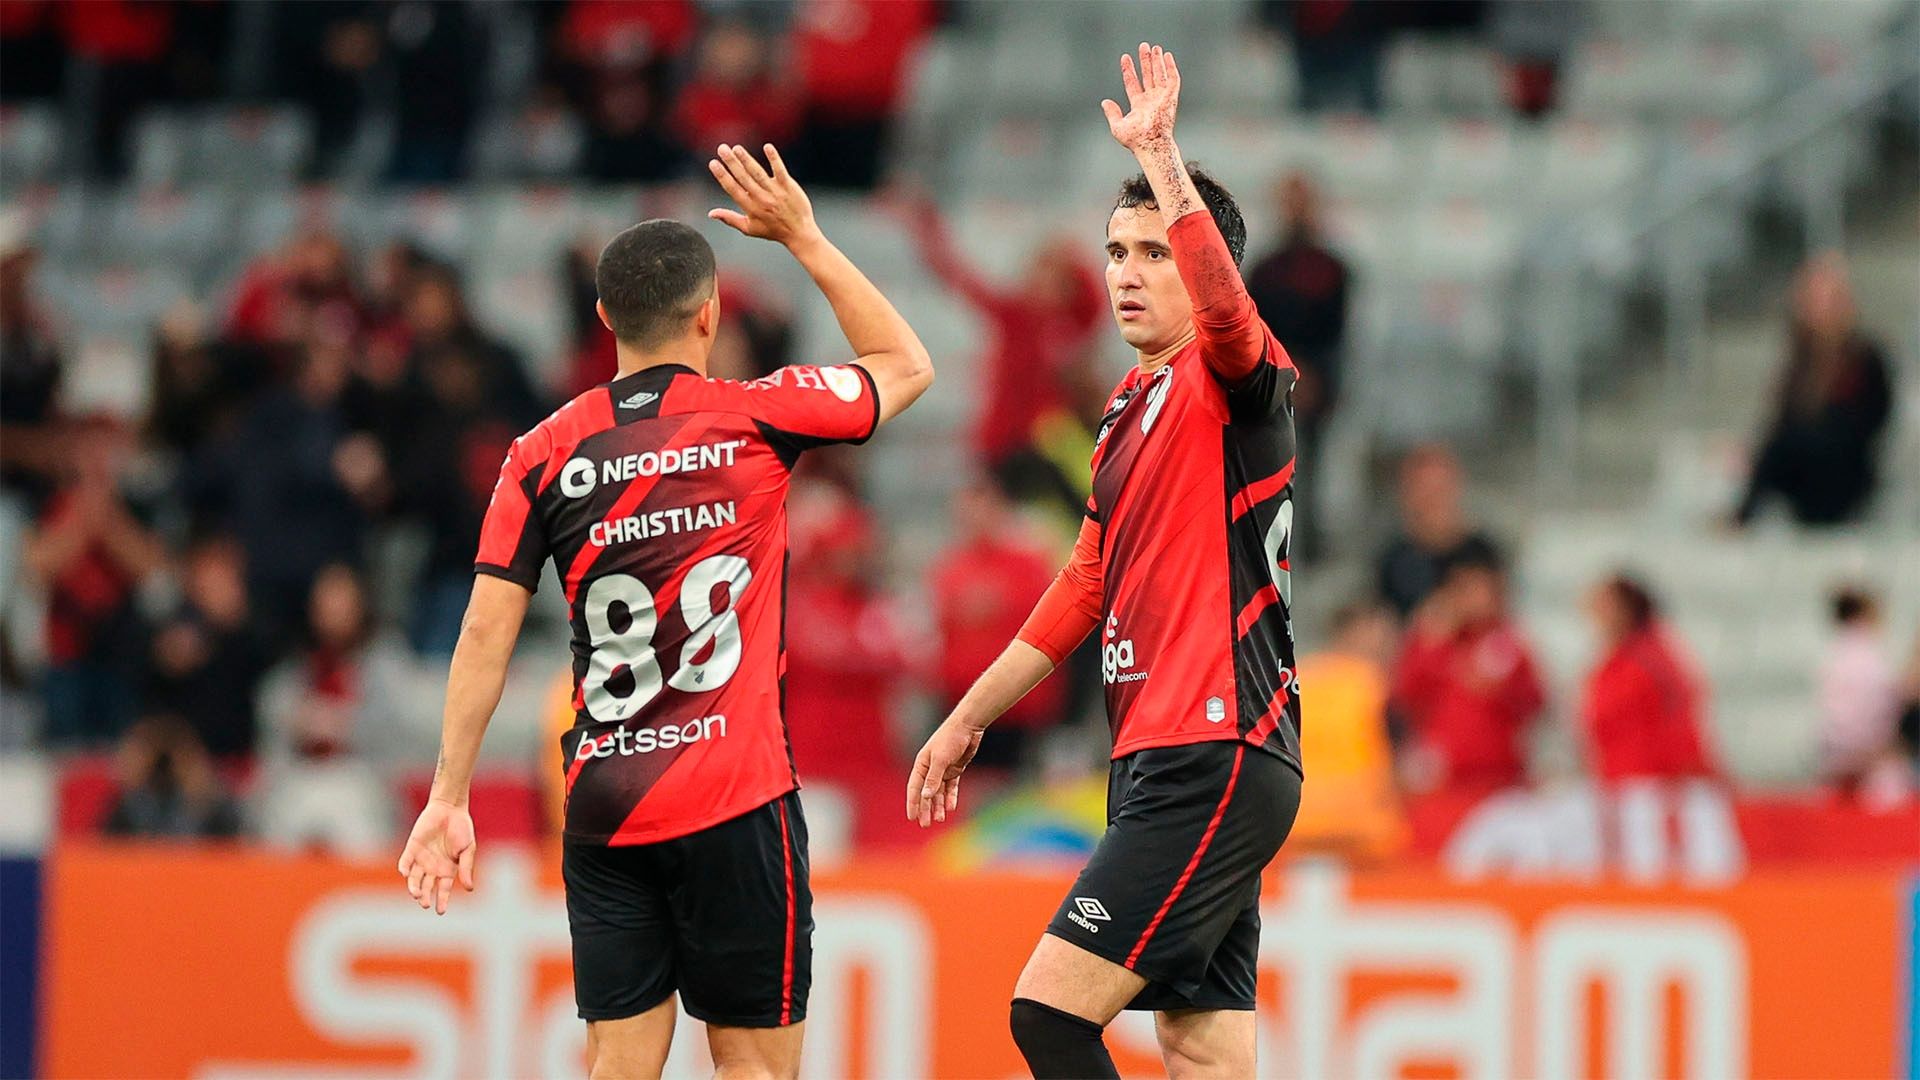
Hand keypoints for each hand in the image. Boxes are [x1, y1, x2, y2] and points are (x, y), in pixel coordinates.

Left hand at [397, 798, 475, 914]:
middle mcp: (433, 867)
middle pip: (426, 887)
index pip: (443, 890)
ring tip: (416, 894)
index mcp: (447, 869)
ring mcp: (421, 858)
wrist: (450, 808)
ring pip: (414, 878)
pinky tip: (405, 874)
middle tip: (425, 903)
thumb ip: (466, 868)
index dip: (441, 901)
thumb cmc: (462, 828)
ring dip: (414, 887)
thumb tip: (469, 888)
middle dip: (425, 896)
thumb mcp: (468, 849)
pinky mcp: (412, 848)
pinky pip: (405, 861)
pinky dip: (404, 868)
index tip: (440, 911)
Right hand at [708, 143, 820, 246]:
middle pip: (743, 178)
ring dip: (747, 159)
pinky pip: (780, 170)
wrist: (799, 232)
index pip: (733, 189)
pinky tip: (767, 147)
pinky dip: (774, 159)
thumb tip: (711, 213)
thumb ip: (730, 219)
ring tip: (737, 148)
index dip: (722, 176)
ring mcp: (775, 192)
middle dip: (731, 163)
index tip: (713, 163)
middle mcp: (761, 199)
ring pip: (758, 173)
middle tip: (722, 149)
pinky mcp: (788, 186)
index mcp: (750, 208)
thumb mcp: (749, 228)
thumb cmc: (773, 230)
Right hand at [906, 718, 984, 826]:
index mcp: (922, 764)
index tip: (912, 818)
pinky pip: (951, 787)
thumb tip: (925, 796)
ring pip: (938, 792)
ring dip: (938, 805)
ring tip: (940, 819)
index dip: (912, 803)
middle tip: (925, 824)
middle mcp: (930, 768)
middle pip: (926, 793)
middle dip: (925, 809)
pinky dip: (951, 797)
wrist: (968, 726)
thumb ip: (933, 778)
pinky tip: (951, 807)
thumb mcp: (941, 759)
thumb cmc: (950, 738)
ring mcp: (943, 769)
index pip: (914, 788)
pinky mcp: (955, 769)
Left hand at [1101, 42, 1180, 154]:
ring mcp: (1161, 98)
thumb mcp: (1117, 126)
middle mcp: (1151, 100)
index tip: (1125, 57)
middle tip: (1143, 46)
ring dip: (1157, 61)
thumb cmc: (1135, 140)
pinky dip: (1170, 67)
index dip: (1129, 70)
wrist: (1151, 144)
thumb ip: (1112, 113)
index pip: (1133, 83)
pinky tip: (1167, 57)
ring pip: (1159, 74)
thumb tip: (1104, 102)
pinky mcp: (1171, 97)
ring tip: (1154, 47)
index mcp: (1139, 105)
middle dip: (1145, 61)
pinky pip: (1172, 79)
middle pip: (1148, 75)